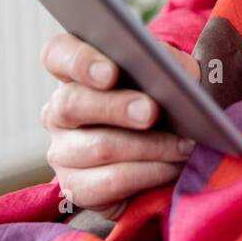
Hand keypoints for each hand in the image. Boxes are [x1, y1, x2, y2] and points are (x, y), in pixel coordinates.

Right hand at [40, 32, 199, 218]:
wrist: (172, 139)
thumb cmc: (166, 95)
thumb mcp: (171, 70)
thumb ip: (166, 62)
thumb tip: (167, 73)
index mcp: (74, 71)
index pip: (58, 54)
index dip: (79, 61)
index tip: (111, 72)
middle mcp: (59, 110)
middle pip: (72, 104)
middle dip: (116, 107)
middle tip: (151, 112)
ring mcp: (62, 151)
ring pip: (97, 147)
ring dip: (148, 147)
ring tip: (183, 144)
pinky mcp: (76, 187)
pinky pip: (108, 184)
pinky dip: (148, 174)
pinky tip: (172, 166)